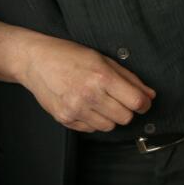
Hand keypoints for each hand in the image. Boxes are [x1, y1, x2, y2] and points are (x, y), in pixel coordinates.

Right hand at [17, 33, 154, 132]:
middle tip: (115, 98)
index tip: (140, 101)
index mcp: (101, 76)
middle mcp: (89, 95)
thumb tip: (149, 95)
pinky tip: (83, 104)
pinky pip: (91, 129)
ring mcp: (76, 109)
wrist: (34, 60)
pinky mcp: (65, 119)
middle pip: (125, 118)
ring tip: (97, 100)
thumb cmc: (67, 55)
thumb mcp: (101, 58)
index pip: (137, 102)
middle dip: (125, 109)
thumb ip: (128, 78)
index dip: (143, 103)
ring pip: (109, 127)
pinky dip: (92, 120)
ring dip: (108, 116)